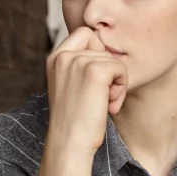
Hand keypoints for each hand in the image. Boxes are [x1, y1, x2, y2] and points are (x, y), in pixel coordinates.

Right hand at [45, 27, 127, 154]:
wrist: (70, 142)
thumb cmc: (76, 119)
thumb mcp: (72, 85)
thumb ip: (82, 65)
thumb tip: (110, 51)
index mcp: (55, 57)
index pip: (85, 33)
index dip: (99, 53)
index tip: (96, 79)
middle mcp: (63, 55)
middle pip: (103, 47)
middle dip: (109, 72)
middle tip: (102, 96)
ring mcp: (77, 61)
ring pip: (114, 59)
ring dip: (116, 83)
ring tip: (104, 103)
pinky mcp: (94, 71)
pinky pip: (121, 68)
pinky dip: (121, 86)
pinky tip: (109, 104)